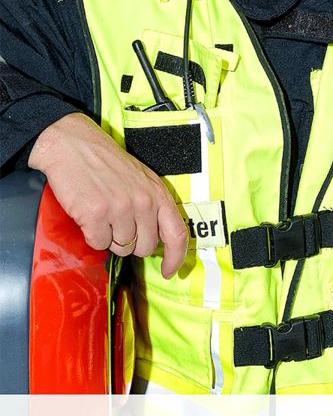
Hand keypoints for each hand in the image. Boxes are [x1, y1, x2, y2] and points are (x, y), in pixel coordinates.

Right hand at [28, 112, 188, 279]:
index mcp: (157, 193)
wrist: (72, 144)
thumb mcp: (140, 179)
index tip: (169, 271)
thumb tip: (157, 240)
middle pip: (145, 248)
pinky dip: (91, 234)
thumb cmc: (105, 161)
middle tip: (117, 221)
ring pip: (120, 248)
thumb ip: (152, 206)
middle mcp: (143, 202)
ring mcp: (120, 209)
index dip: (175, 258)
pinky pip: (98, 243)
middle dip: (131, 242)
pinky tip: (88, 213)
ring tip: (102, 211)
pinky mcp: (96, 214)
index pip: (177, 234)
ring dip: (109, 236)